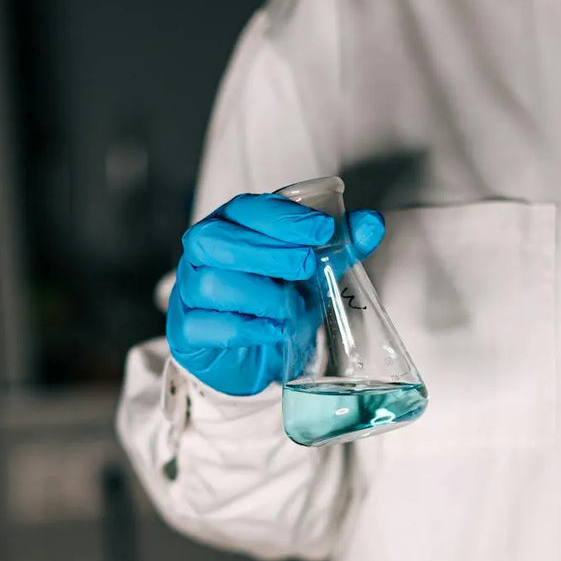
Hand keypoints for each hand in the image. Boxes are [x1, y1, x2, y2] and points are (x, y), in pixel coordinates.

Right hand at [167, 193, 384, 395]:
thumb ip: (339, 245)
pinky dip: (245, 328)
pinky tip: (275, 331)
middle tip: (307, 265)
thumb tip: (373, 222)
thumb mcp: (310, 270)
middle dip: (266, 250)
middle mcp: (201, 255)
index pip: (245, 209)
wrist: (248, 352)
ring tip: (293, 308)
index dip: (282, 217)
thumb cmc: (274, 297)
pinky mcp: (186, 332)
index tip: (322, 229)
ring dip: (260, 295)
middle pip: (214, 239)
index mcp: (228, 226)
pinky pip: (205, 326)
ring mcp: (188, 293)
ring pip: (210, 284)